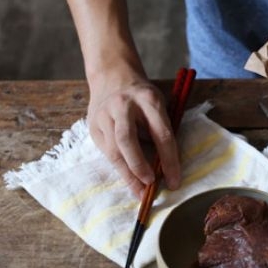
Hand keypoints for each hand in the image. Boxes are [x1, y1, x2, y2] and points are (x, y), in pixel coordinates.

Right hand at [87, 71, 180, 198]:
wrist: (113, 76)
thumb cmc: (143, 97)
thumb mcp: (159, 105)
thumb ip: (162, 131)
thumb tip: (165, 167)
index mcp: (148, 99)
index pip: (161, 134)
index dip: (169, 161)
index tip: (175, 181)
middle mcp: (123, 105)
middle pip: (128, 140)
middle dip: (139, 166)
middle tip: (151, 184)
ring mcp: (104, 115)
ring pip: (113, 149)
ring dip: (127, 174)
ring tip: (140, 192)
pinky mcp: (93, 125)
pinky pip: (106, 151)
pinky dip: (119, 168)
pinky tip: (129, 180)